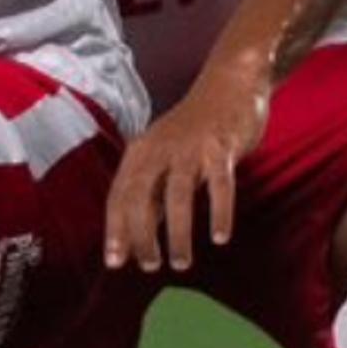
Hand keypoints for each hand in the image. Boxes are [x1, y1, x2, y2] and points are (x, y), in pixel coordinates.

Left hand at [107, 66, 270, 271]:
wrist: (230, 82)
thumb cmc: (196, 126)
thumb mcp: (165, 154)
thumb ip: (153, 191)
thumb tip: (140, 236)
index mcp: (141, 151)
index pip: (119, 196)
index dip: (116, 230)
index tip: (115, 262)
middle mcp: (161, 148)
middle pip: (141, 197)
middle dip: (142, 235)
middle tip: (149, 265)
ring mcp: (192, 147)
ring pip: (178, 195)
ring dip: (177, 233)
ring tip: (180, 263)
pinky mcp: (222, 147)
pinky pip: (220, 185)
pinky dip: (219, 212)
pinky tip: (219, 237)